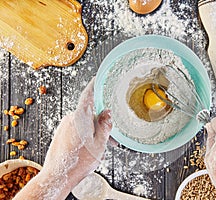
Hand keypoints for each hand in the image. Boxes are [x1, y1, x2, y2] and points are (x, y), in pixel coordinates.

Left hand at [14, 78, 111, 199]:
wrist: (58, 175)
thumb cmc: (79, 162)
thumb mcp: (99, 143)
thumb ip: (104, 125)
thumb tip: (107, 112)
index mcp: (80, 118)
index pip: (88, 96)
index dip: (94, 86)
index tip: (98, 78)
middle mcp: (70, 119)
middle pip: (89, 113)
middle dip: (100, 123)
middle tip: (110, 138)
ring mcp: (64, 126)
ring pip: (83, 122)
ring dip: (93, 131)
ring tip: (99, 147)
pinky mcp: (60, 133)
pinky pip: (76, 128)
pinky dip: (85, 134)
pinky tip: (89, 147)